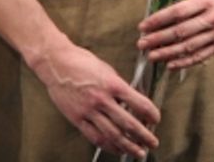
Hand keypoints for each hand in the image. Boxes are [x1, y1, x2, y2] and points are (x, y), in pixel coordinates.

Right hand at [31, 40, 159, 157]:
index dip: (151, 114)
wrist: (56, 63)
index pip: (139, 103)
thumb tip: (134, 100)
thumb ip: (120, 87)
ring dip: (128, 146)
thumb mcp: (108, 70)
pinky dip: (108, 145)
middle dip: (143, 135)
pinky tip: (117, 149)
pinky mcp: (76, 118)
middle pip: (127, 123)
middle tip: (153, 143)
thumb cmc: (83, 62)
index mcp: (113, 85)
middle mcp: (102, 100)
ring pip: (112, 134)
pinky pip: (95, 137)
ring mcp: (88, 111)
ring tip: (138, 152)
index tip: (156, 120)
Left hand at [137, 0, 213, 68]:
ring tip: (151, 56)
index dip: (158, 20)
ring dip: (167, 53)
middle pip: (181, 31)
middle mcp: (213, 17)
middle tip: (142, 44)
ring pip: (188, 46)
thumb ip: (184, 8)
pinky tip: (170, 65)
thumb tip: (158, 22)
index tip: (142, 26)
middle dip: (158, 39)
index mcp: (206, 1)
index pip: (178, 12)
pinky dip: (184, 62)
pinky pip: (200, 56)